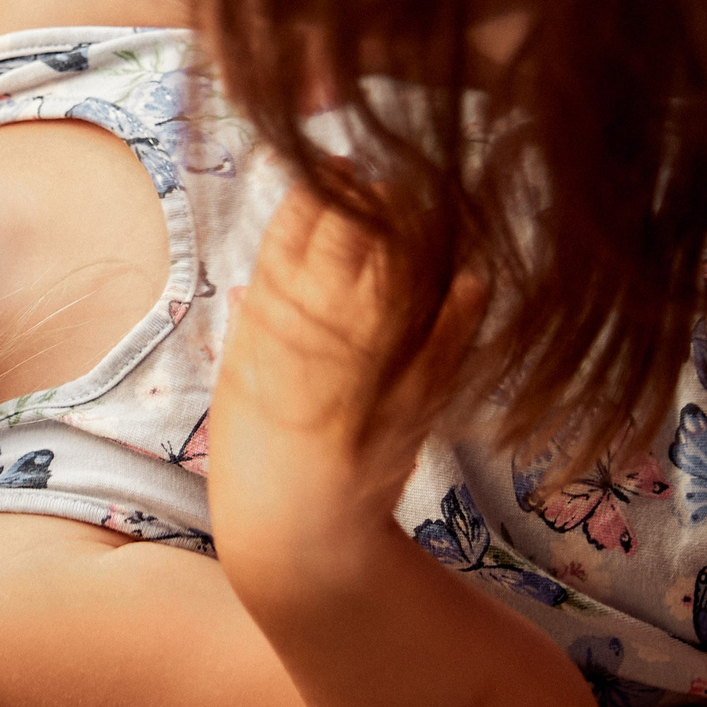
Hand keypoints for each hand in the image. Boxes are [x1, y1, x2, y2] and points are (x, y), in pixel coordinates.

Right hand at [209, 186, 486, 565]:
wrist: (301, 532)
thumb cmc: (257, 453)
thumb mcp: (239, 371)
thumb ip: (260, 312)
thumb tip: (274, 260)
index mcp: (270, 307)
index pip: (302, 209)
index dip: (323, 184)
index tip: (336, 175)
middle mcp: (323, 316)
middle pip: (360, 215)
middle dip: (374, 194)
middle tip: (381, 190)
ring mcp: (380, 344)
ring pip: (412, 250)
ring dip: (419, 227)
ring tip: (422, 218)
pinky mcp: (425, 379)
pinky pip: (459, 312)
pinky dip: (465, 289)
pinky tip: (466, 277)